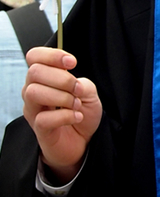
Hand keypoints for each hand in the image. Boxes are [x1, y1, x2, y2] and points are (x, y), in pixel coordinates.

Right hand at [22, 47, 102, 183]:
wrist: (83, 141)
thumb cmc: (81, 112)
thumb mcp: (89, 93)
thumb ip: (82, 83)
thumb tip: (74, 84)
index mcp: (44, 77)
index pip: (34, 57)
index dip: (52, 55)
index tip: (72, 63)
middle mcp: (33, 91)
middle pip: (35, 72)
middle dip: (62, 78)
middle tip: (78, 90)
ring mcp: (33, 110)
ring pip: (34, 92)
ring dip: (62, 97)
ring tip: (76, 104)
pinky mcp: (39, 129)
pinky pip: (44, 118)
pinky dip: (66, 116)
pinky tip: (76, 117)